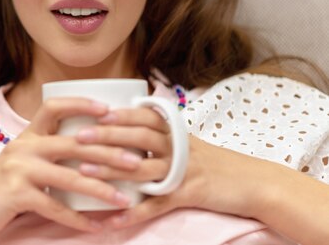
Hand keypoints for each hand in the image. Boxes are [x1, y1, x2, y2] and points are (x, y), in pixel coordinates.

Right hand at [0, 98, 142, 244]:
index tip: (109, 111)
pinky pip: (55, 207)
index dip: (82, 104)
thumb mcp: (20, 165)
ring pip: (70, 176)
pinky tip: (97, 226)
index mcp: (26, 136)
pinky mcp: (15, 194)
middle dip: (108, 152)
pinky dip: (78, 219)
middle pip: (73, 143)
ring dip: (101, 190)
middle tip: (135, 161)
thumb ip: (46, 157)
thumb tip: (89, 160)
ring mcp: (18, 169)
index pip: (54, 107)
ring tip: (125, 199)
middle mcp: (22, 147)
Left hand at [74, 109, 276, 228]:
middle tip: (78, 137)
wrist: (253, 182)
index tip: (92, 112)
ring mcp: (183, 171)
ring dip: (111, 171)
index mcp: (175, 132)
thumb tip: (126, 123)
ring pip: (142, 169)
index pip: (143, 116)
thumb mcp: (187, 141)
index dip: (118, 114)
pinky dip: (134, 213)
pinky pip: (156, 205)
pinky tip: (112, 219)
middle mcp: (177, 147)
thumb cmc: (214, 161)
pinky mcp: (188, 195)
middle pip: (138, 137)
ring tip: (84, 172)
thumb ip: (160, 132)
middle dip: (106, 136)